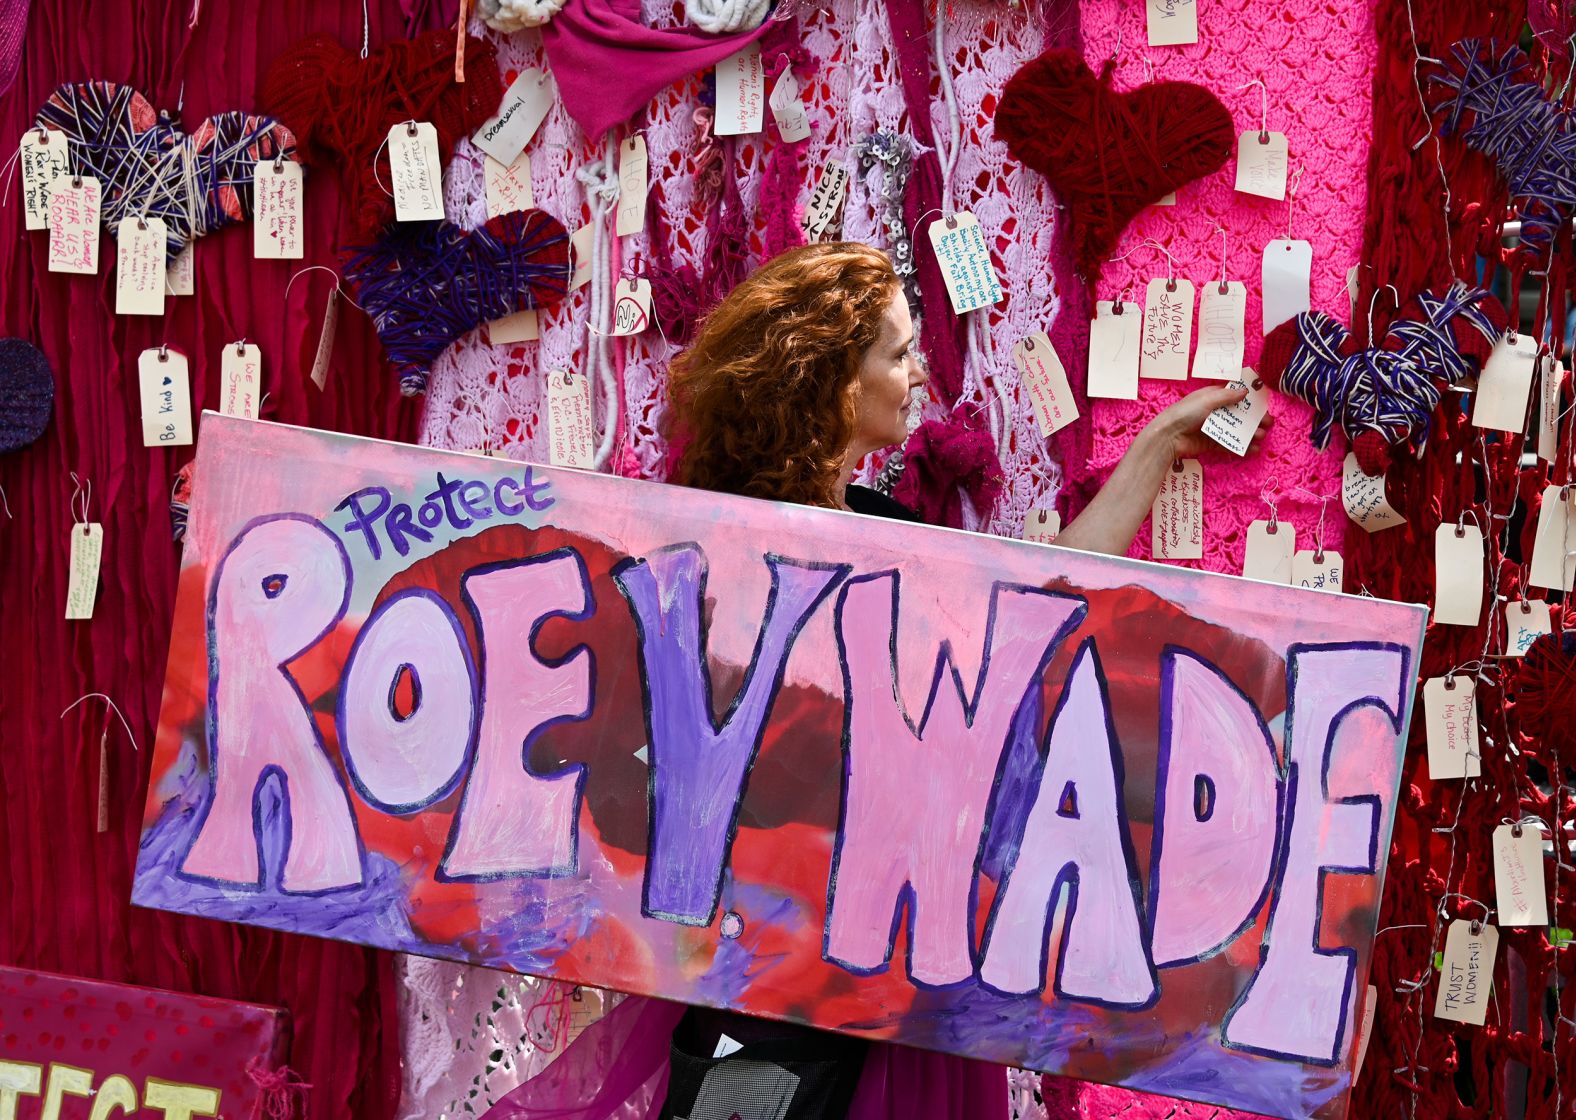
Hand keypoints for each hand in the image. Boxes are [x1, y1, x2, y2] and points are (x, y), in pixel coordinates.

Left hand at [1145, 383, 1273, 459]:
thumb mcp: (1207, 399)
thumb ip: (1227, 396)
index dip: (1250, 402)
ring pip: (1235, 432)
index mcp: (1213, 398)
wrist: (1168, 436)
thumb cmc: (1186, 413)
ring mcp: (1213, 429)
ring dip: (1249, 435)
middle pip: (1238, 416)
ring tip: (1260, 437)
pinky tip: (1252, 450)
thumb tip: (1245, 391)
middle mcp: (1214, 412)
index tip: (1264, 406)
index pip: (1235, 397)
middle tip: (1268, 424)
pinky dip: (1241, 448)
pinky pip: (1228, 446)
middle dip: (1254, 420)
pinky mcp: (1211, 444)